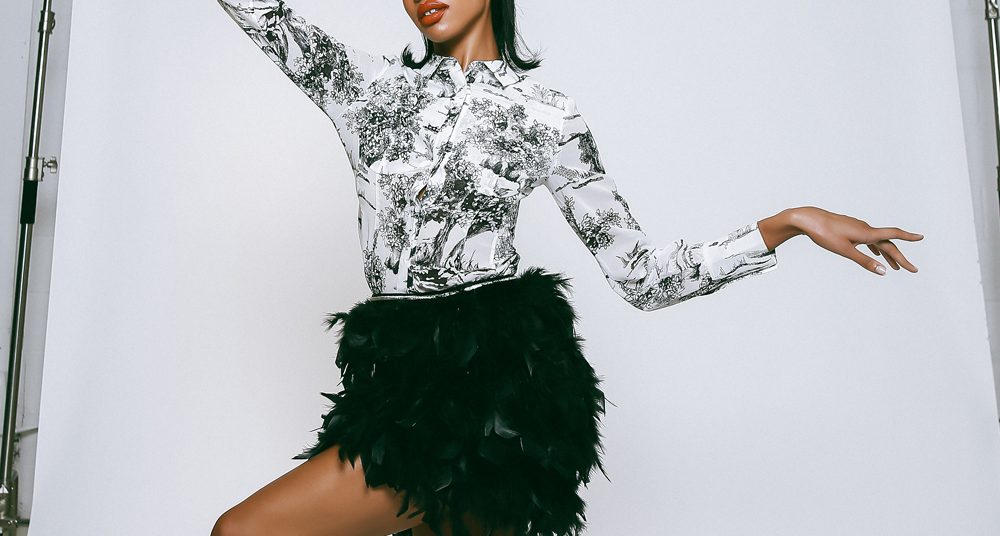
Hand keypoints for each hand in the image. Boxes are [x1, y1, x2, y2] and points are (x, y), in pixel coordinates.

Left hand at [789, 206, 922, 275]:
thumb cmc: (825, 234)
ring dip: (888, 254)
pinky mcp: (850, 228)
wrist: (808, 220)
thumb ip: (865, 261)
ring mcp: (857, 227)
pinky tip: (875, 253)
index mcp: (867, 233)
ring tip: (895, 267)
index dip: (908, 237)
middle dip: (900, 257)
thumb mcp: (845, 251)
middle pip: (888, 243)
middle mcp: (865, 228)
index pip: (893, 235)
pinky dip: (875, 248)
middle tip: (911, 269)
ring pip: (878, 241)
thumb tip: (883, 271)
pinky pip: (868, 239)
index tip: (922, 237)